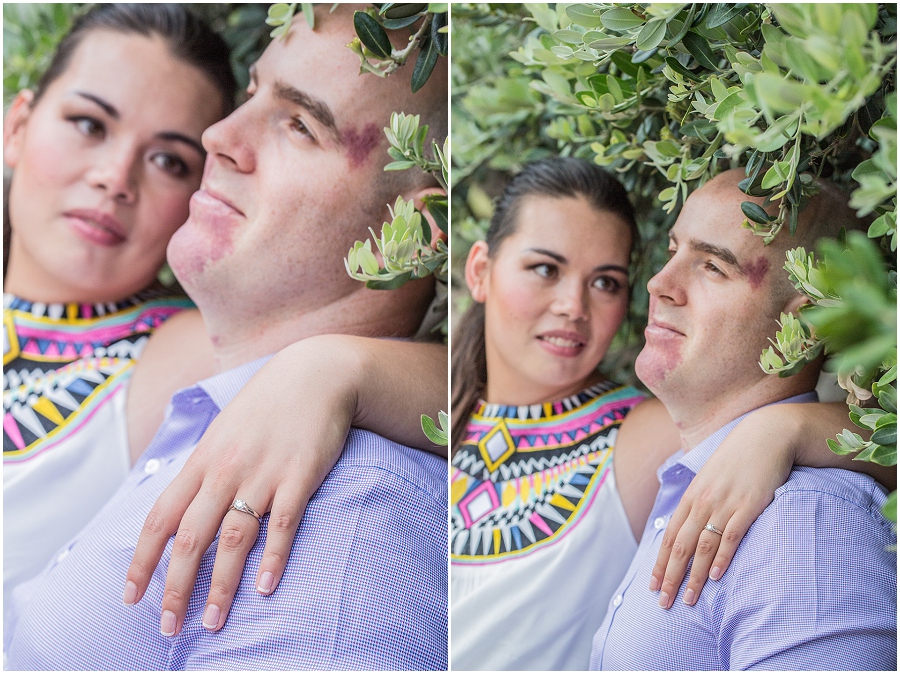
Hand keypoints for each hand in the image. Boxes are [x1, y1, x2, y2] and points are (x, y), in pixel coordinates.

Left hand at [123, 337, 357, 635]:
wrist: (317, 373)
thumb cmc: (268, 404)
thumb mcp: (224, 430)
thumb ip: (204, 468)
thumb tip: (183, 505)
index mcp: (203, 460)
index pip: (160, 517)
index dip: (142, 560)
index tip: (131, 597)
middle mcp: (226, 470)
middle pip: (192, 537)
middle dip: (177, 586)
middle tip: (171, 626)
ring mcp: (263, 474)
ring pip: (234, 538)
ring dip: (222, 584)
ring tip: (213, 620)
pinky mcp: (300, 476)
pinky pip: (283, 524)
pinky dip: (273, 557)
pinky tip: (266, 587)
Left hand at [649, 405, 793, 608]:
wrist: (765, 436)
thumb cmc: (738, 460)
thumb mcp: (711, 479)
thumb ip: (700, 501)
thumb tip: (691, 525)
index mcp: (691, 497)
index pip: (669, 536)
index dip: (660, 563)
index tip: (652, 586)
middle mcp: (702, 502)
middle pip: (680, 546)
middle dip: (670, 577)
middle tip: (664, 603)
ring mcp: (724, 503)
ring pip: (702, 546)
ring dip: (694, 576)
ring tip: (688, 599)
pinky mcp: (748, 505)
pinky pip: (730, 536)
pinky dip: (721, 557)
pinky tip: (716, 576)